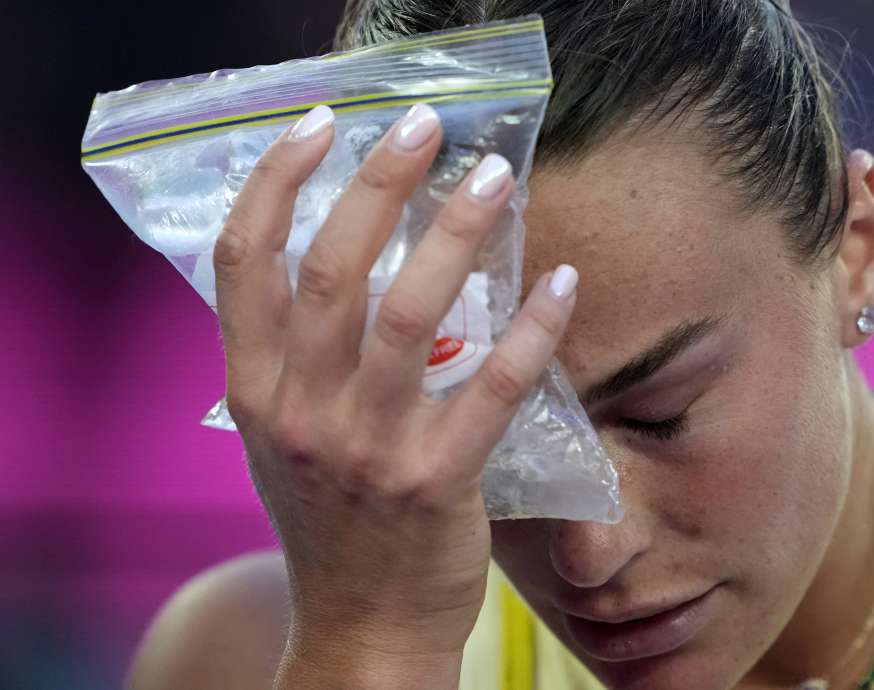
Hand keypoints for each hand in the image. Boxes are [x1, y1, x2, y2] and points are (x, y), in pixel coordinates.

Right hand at [212, 104, 576, 684]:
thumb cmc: (331, 524)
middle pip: (331, 268)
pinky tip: (561, 281)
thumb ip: (291, 360)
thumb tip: (335, 263)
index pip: (243, 262)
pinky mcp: (435, 480)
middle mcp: (298, 411)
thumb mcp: (281, 440)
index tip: (319, 123)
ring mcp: (366, 447)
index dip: (277, 180)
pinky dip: (532, 328)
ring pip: (409, 312)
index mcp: (252, 391)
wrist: (359, 630)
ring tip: (495, 178)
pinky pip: (493, 386)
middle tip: (424, 127)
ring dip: (456, 232)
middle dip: (378, 182)